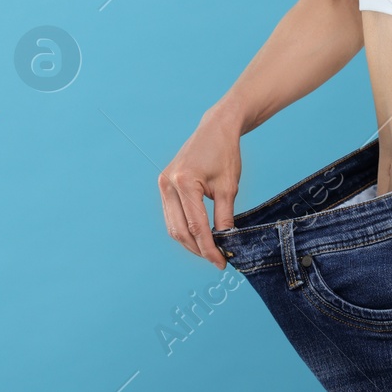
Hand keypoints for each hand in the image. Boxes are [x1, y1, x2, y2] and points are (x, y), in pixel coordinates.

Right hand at [158, 111, 239, 269]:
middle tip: (218, 259)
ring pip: (173, 226)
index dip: (209, 248)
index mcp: (184, 182)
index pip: (196, 226)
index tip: (221, 262)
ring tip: (210, 250)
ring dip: (190, 242)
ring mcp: (163, 184)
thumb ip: (225, 217)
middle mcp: (168, 184)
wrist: (215, 129)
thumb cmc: (225, 153)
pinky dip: (185, 229)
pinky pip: (172, 216)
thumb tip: (225, 243)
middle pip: (180, 230)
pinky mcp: (164, 185)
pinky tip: (200, 236)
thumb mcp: (229, 187)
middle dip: (198, 249)